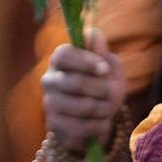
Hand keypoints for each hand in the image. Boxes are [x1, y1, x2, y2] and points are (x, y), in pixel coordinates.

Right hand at [41, 28, 126, 152]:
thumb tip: (94, 34)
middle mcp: (49, 80)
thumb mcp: (109, 67)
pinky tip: (100, 123)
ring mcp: (49, 104)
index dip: (85, 61)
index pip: (63, 55)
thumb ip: (102, 52)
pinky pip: (82, 128)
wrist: (99, 118)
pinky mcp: (54, 126)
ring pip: (82, 107)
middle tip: (112, 92)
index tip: (105, 69)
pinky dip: (99, 126)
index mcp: (60, 60)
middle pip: (76, 82)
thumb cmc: (103, 86)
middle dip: (103, 89)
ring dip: (104, 109)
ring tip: (108, 108)